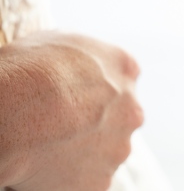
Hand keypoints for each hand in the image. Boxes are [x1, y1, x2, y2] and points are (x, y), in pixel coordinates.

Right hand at [0, 32, 142, 189]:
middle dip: (92, 125)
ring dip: (80, 154)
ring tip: (43, 151)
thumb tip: (76, 63)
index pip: (118, 81)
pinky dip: (67, 181)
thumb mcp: (60, 41)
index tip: (71, 99)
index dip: (93, 91)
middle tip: (56, 129)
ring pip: (102, 154)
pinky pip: (85, 183)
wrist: (17, 110)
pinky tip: (41, 171)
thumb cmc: (28, 69)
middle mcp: (130, 110)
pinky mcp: (99, 182)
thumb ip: (83, 57)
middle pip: (116, 120)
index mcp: (124, 69)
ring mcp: (118, 148)